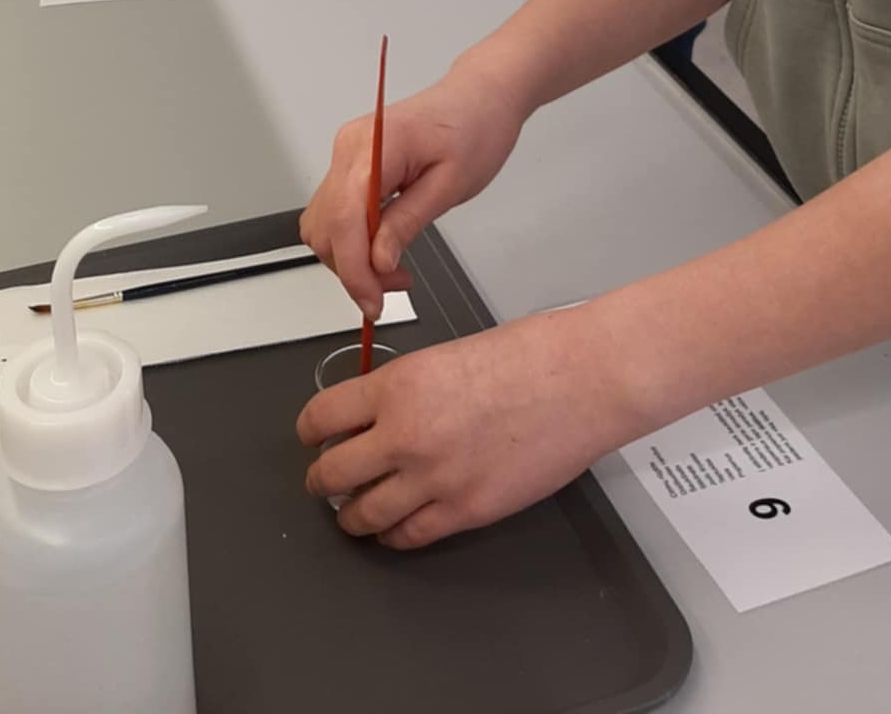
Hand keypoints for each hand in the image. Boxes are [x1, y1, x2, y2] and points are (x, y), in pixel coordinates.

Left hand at [297, 306, 630, 548]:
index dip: (309, 432)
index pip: (322, 417)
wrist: (581, 380)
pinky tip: (395, 529)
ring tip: (351, 513)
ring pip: (364, 514)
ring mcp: (434, 479)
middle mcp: (405, 435)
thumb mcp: (447, 355)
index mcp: (397, 385)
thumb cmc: (530, 356)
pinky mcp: (466, 511)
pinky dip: (395, 536)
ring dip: (352, 516)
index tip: (311, 438)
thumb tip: (381, 411)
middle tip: (321, 481)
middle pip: (332, 473)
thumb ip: (407, 387)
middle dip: (321, 480)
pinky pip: (410, 536)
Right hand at [300, 65, 527, 318]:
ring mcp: (347, 154)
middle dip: (354, 267)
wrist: (480, 97)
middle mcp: (350, 147)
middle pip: (327, 226)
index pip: (345, 218)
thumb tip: (378, 262)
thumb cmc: (475, 129)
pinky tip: (382, 248)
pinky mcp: (352, 164)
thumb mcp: (451, 184)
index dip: (353, 269)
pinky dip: (352, 239)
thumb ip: (408, 222)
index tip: (372, 302)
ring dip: (349, 257)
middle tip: (393, 286)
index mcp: (374, 145)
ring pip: (324, 223)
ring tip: (391, 269)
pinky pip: (336, 211)